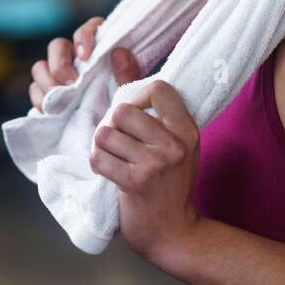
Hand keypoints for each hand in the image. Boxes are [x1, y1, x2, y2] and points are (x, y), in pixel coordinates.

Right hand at [29, 16, 141, 112]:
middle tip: (71, 83)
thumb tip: (118, 52)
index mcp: (99, 50)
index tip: (85, 56)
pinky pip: (35, 90)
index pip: (89, 28)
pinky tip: (51, 112)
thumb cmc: (124, 107)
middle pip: (57, 46)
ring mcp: (59, 76)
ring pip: (40, 67)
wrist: (112, 135)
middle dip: (60, 64)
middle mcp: (75, 58)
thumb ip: (127, 72)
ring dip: (47, 83)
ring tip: (61, 102)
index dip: (84, 36)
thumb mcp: (130, 91)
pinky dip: (40, 100)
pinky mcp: (48, 94)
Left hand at [90, 79, 200, 263]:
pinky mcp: (135, 183)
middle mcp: (175, 144)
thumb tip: (119, 51)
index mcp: (187, 128)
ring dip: (103, 147)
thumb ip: (145, 98)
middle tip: (120, 143)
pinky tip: (109, 172)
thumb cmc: (168, 182)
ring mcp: (156, 164)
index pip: (156, 88)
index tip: (134, 117)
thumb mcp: (170, 140)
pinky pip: (99, 158)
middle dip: (113, 126)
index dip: (135, 98)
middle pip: (123, 110)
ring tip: (115, 159)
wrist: (174, 233)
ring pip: (106, 133)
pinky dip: (97, 163)